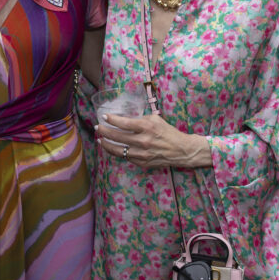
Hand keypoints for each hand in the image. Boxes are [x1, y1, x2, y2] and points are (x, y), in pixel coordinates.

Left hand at [95, 113, 210, 168]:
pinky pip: (125, 157)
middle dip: (104, 131)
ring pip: (117, 150)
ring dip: (106, 144)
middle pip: (117, 136)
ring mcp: (142, 153)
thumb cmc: (168, 132)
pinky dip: (117, 152)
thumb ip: (140, 118)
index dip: (112, 119)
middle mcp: (143, 141)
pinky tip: (112, 147)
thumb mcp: (156, 119)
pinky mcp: (142, 162)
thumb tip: (125, 117)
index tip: (104, 117)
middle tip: (98, 127)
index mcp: (146, 127)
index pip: (124, 123)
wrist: (180, 150)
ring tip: (100, 139)